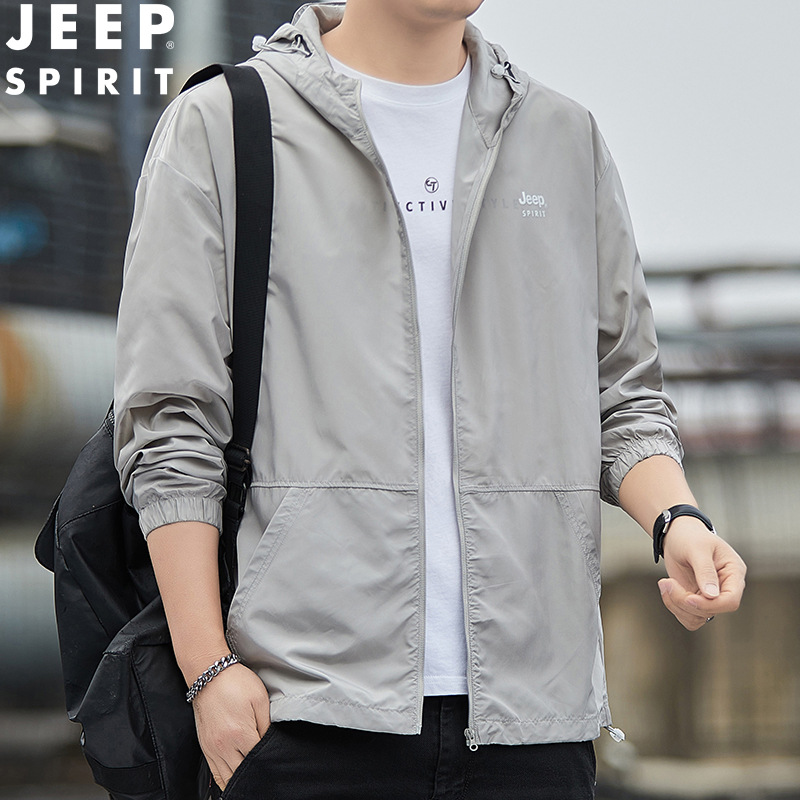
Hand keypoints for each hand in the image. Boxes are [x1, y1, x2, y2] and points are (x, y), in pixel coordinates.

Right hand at [191, 662, 271, 790]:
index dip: (269, 761)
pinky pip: (215, 774)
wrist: (209, 675)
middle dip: (256, 774)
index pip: (258, 759)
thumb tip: (270, 744)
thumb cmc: (236, 683)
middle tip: (267, 773)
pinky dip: (225, 780)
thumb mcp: (260, 699)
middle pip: (243, 773)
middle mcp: (223, 746)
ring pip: (227, 779)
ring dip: (240, 780)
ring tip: (253, 779)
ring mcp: (212, 749)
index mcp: (240, 734)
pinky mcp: (205, 747)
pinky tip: (235, 779)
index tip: (275, 760)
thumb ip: (266, 726)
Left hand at [657, 517, 746, 630]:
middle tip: (667, 582)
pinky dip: (674, 607)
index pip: (731, 600)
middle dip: (685, 601)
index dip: (711, 604)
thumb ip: (705, 571)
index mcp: (733, 572)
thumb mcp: (697, 548)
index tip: (688, 598)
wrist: (677, 535)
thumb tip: (711, 595)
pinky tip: (666, 589)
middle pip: (712, 610)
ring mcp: (710, 596)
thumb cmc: (690, 536)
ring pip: (698, 617)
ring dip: (677, 605)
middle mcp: (725, 588)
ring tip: (664, 583)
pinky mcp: (696, 600)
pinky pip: (689, 617)